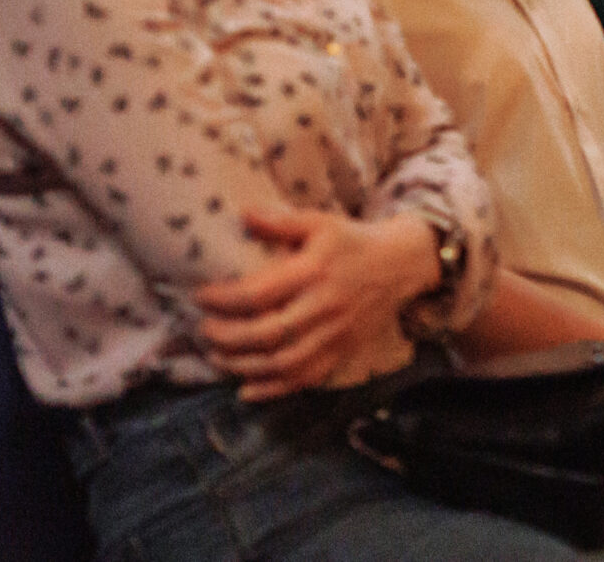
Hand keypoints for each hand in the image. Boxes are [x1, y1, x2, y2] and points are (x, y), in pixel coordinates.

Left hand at [194, 205, 438, 400]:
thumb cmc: (353, 241)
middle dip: (228, 337)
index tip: (201, 297)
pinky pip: (304, 379)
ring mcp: (335, 334)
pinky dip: (272, 390)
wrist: (402, 265)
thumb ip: (281, 221)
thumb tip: (243, 214)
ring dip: (243, 366)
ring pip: (282, 363)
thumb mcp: (321, 222)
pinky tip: (246, 390)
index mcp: (315, 271)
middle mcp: (325, 306)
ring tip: (217, 357)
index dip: (224, 299)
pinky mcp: (342, 353)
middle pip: (267, 334)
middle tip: (205, 330)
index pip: (260, 292)